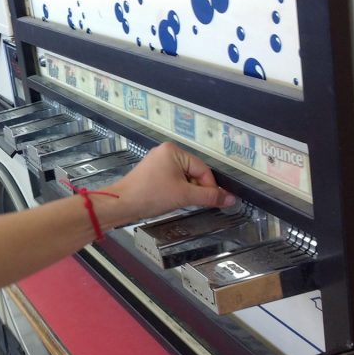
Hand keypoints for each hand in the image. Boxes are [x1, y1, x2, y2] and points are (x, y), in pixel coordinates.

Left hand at [104, 142, 235, 223]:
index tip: (213, 202)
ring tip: (180, 202)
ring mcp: (157, 162)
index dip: (209, 187)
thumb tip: (232, 199)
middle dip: (196, 189)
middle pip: (194, 172)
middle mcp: (166, 152)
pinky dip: (176, 191)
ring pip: (183, 178)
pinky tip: (171, 200)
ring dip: (187, 191)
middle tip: (192, 203)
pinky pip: (172, 180)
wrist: (121, 204)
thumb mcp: (184, 195)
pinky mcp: (151, 173)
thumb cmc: (152, 195)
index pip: (202, 169)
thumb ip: (209, 196)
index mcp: (174, 150)